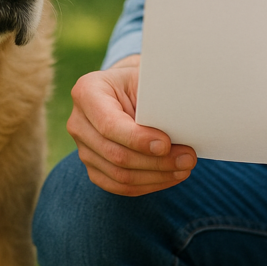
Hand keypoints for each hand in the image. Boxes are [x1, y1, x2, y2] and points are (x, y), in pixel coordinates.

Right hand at [68, 56, 196, 195]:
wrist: (125, 92)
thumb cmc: (139, 83)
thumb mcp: (146, 79)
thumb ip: (156, 96)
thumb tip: (183, 119)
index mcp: (87, 92)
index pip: (109, 124)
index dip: (138, 139)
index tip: (167, 144)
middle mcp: (78, 122)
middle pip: (115, 154)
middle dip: (156, 161)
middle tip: (188, 159)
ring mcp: (82, 148)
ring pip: (119, 175)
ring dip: (156, 176)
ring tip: (184, 168)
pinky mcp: (93, 168)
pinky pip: (119, 186)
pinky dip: (148, 185)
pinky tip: (169, 177)